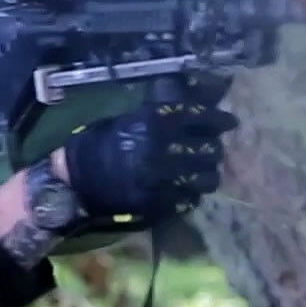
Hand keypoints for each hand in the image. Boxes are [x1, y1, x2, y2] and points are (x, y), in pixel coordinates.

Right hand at [61, 95, 238, 220]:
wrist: (75, 180)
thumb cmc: (101, 142)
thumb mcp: (129, 117)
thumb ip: (162, 112)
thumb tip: (198, 100)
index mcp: (152, 123)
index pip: (200, 118)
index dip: (220, 119)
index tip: (230, 121)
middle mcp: (161, 151)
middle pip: (209, 149)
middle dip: (213, 148)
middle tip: (212, 148)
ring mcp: (161, 181)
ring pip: (206, 178)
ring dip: (208, 172)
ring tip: (203, 170)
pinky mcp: (159, 205)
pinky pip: (191, 199)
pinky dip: (192, 192)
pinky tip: (185, 187)